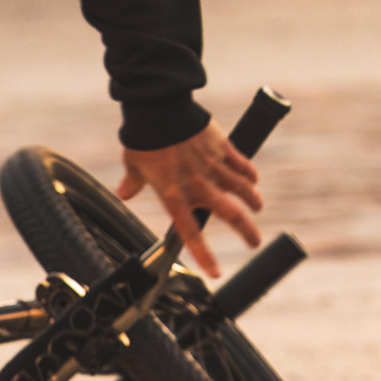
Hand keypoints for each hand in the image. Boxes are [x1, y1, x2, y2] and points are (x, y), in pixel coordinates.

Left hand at [116, 124, 262, 278]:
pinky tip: (254, 178)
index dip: (204, 255)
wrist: (158, 107)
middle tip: (255, 243)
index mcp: (174, 194)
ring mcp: (212, 165)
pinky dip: (249, 172)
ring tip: (257, 207)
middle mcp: (196, 184)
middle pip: (229, 214)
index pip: (191, 232)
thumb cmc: (143, 137)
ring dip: (253, 200)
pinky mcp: (221, 146)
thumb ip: (133, 182)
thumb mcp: (134, 163)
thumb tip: (123, 193)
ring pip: (242, 188)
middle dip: (247, 231)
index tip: (215, 272)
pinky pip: (240, 163)